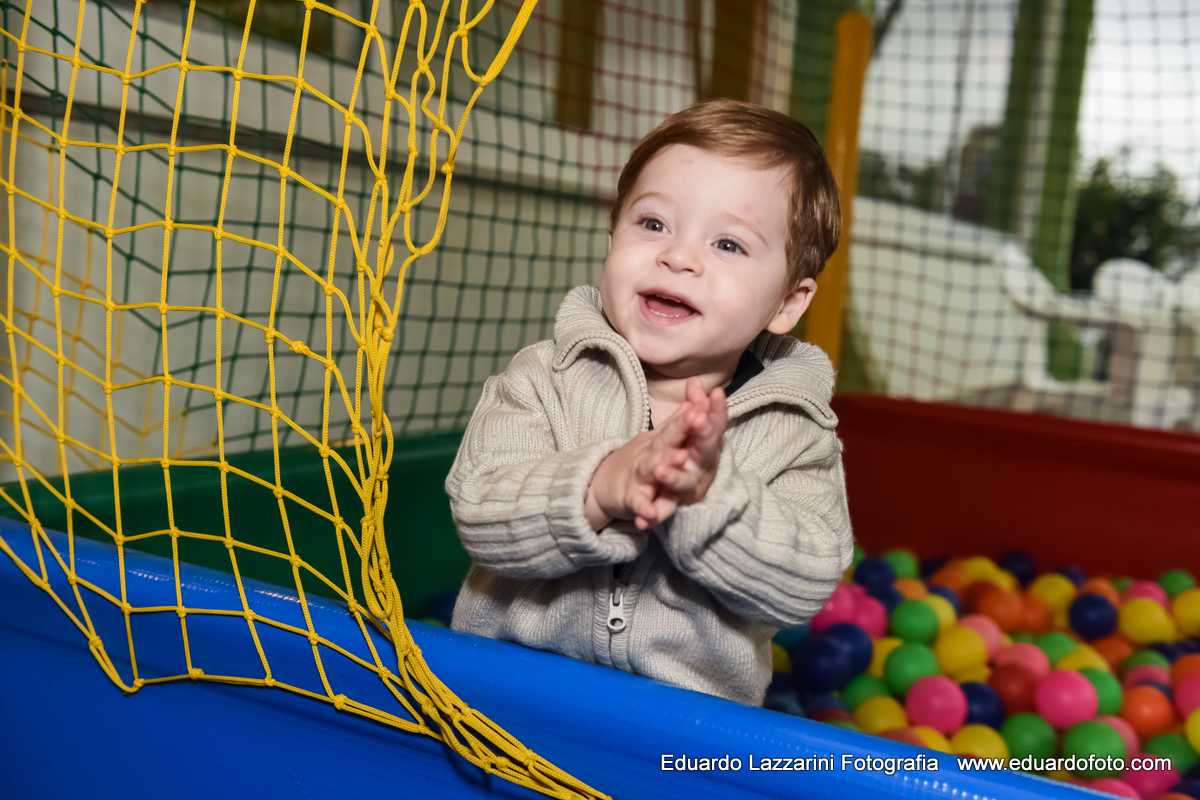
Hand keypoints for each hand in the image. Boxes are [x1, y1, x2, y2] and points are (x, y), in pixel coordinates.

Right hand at [585, 378, 726, 530]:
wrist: (600, 483)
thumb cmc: (638, 460)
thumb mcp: (658, 440)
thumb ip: (678, 422)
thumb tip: (696, 401)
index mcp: (663, 441)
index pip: (682, 422)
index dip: (698, 411)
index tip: (714, 395)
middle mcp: (651, 453)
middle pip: (668, 439)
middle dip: (683, 428)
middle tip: (699, 418)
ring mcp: (639, 474)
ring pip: (651, 467)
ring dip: (664, 464)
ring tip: (676, 459)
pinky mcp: (630, 497)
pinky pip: (637, 502)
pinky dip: (643, 509)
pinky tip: (649, 515)